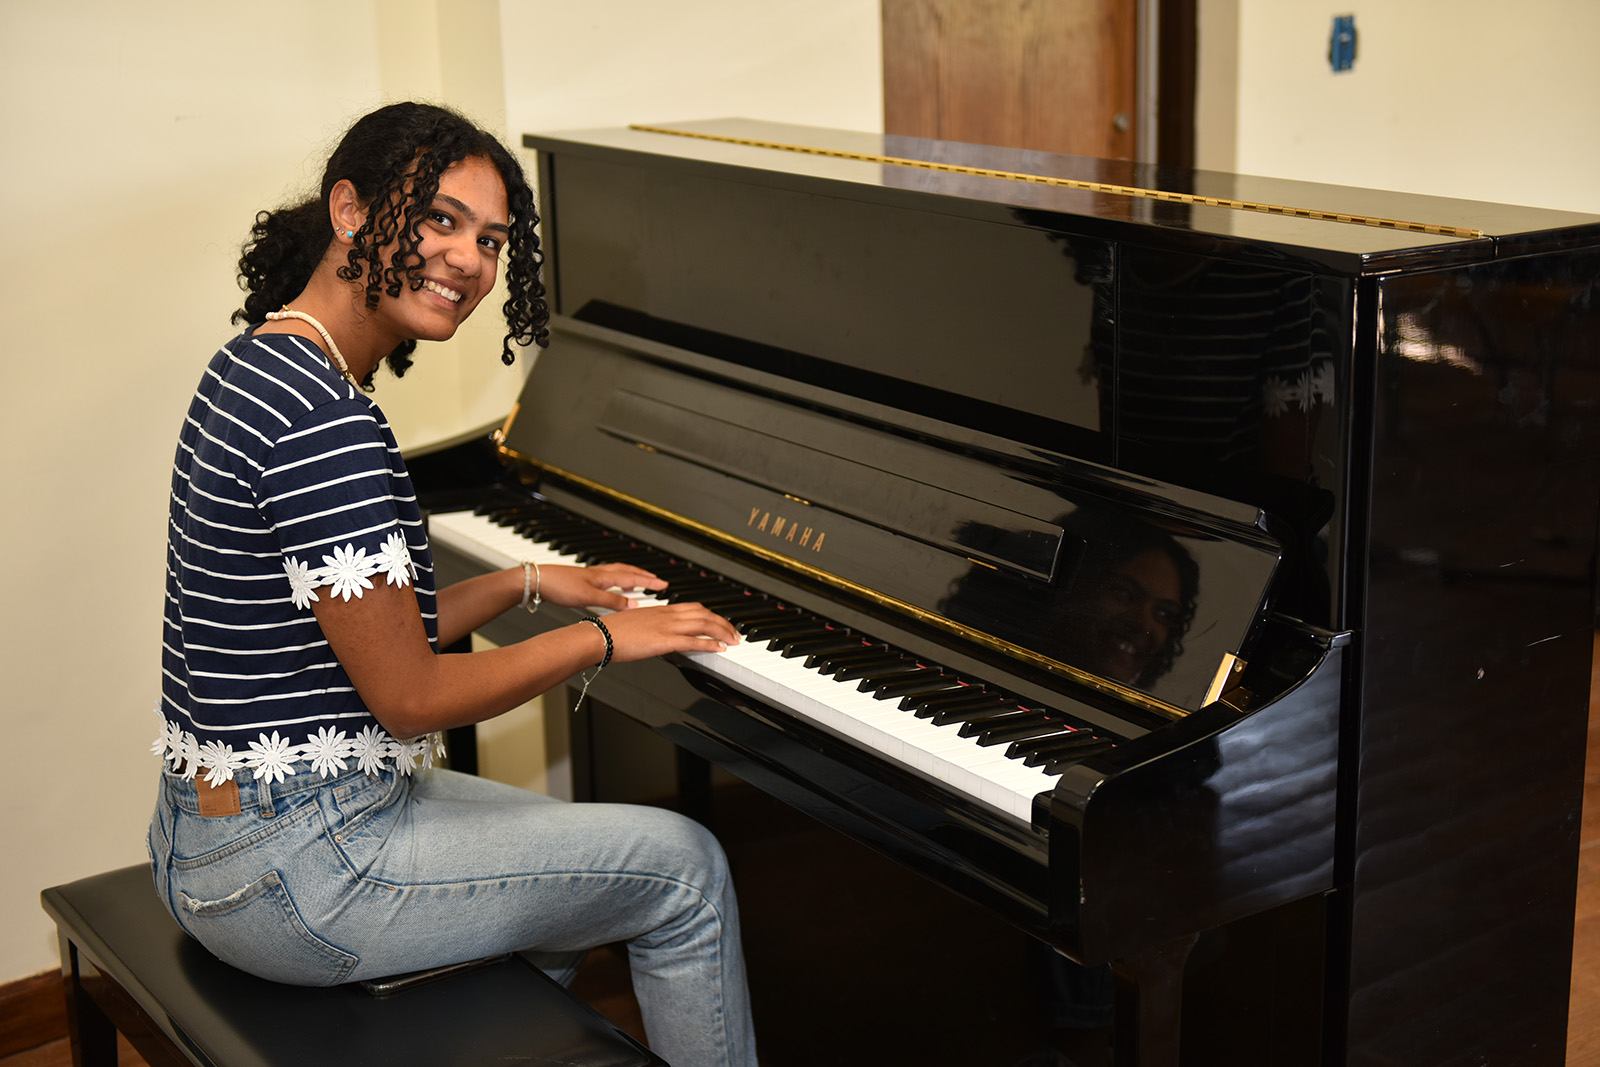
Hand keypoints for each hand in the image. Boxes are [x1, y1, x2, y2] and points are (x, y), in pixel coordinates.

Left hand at [535, 563, 666, 612]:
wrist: (537, 580)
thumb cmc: (559, 586)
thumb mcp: (589, 597)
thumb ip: (612, 601)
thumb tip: (634, 606)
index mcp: (603, 576)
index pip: (632, 578)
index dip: (649, 582)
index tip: (664, 585)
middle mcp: (599, 573)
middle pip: (627, 572)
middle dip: (643, 576)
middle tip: (657, 580)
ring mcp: (590, 576)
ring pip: (616, 573)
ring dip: (630, 576)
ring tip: (639, 581)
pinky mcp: (581, 580)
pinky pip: (606, 578)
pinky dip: (615, 581)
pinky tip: (611, 587)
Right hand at [597, 601, 741, 662]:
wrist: (599, 636)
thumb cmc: (611, 632)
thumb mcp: (635, 624)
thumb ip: (650, 626)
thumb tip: (656, 634)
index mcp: (660, 610)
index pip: (693, 607)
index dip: (710, 614)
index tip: (719, 622)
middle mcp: (666, 615)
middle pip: (703, 613)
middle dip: (723, 623)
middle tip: (734, 632)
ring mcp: (666, 627)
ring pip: (703, 624)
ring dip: (722, 632)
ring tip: (733, 640)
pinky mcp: (663, 641)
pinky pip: (692, 641)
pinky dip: (710, 643)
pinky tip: (720, 648)